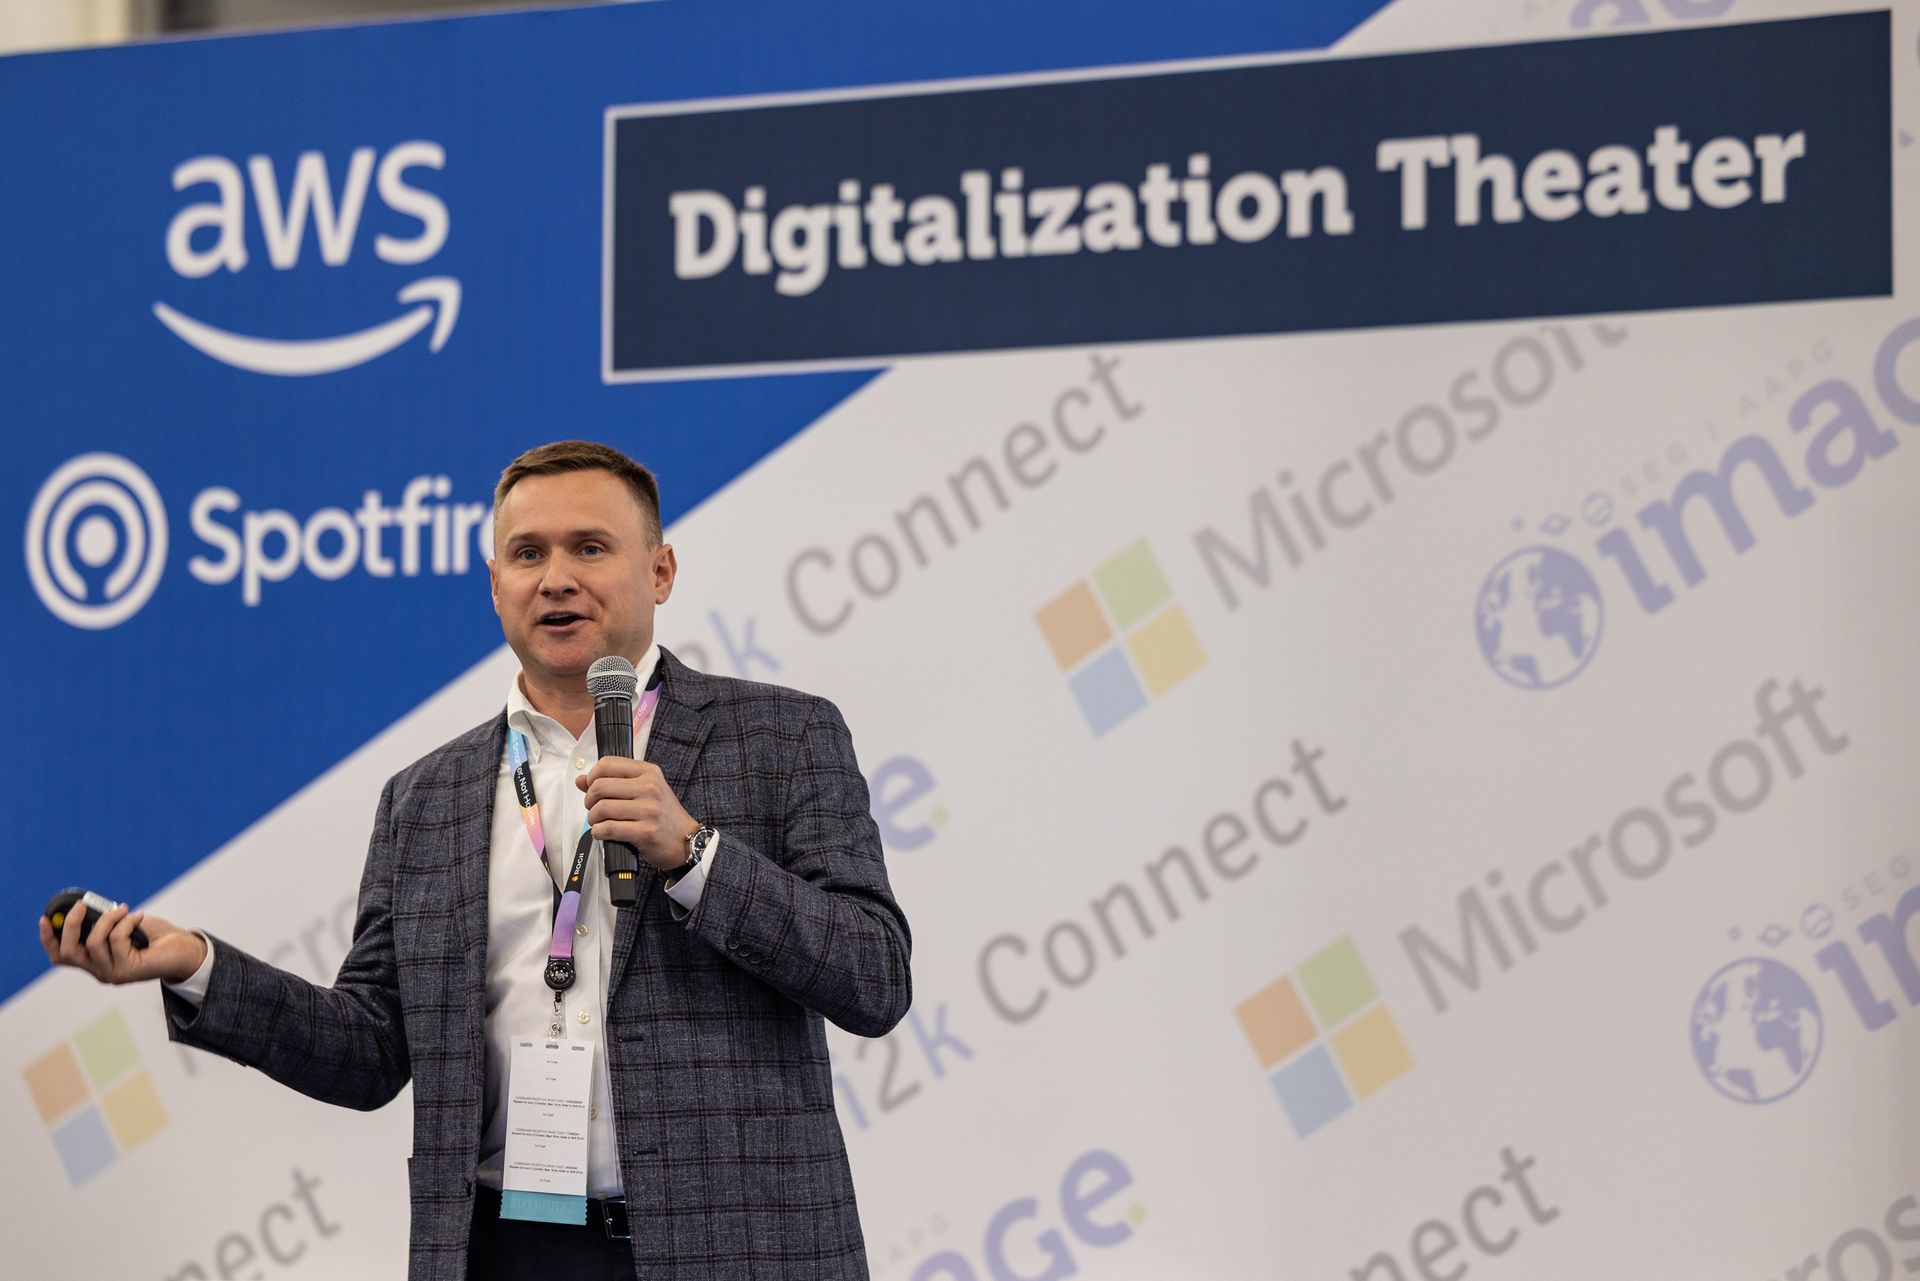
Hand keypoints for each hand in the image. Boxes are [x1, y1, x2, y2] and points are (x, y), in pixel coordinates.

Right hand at [39, 901, 207, 985]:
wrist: (185, 949)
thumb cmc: (154, 936)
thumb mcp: (123, 925)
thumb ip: (104, 921)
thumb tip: (88, 907)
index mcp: (94, 961)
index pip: (61, 956)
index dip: (48, 939)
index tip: (44, 918)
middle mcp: (99, 970)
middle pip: (68, 953)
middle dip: (71, 925)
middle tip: (83, 905)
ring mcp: (112, 973)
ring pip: (94, 943)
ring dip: (107, 919)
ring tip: (123, 909)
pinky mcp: (128, 971)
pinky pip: (117, 940)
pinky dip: (125, 923)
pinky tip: (138, 917)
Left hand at [578, 757, 699, 870]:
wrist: (684, 840)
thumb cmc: (662, 814)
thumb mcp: (643, 790)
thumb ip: (612, 782)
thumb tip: (580, 780)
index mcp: (649, 772)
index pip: (608, 764)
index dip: (592, 776)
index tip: (592, 787)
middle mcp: (650, 787)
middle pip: (600, 786)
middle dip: (589, 800)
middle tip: (594, 808)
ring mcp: (649, 810)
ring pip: (602, 808)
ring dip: (593, 819)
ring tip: (599, 822)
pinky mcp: (646, 831)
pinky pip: (609, 829)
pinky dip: (599, 832)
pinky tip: (602, 833)